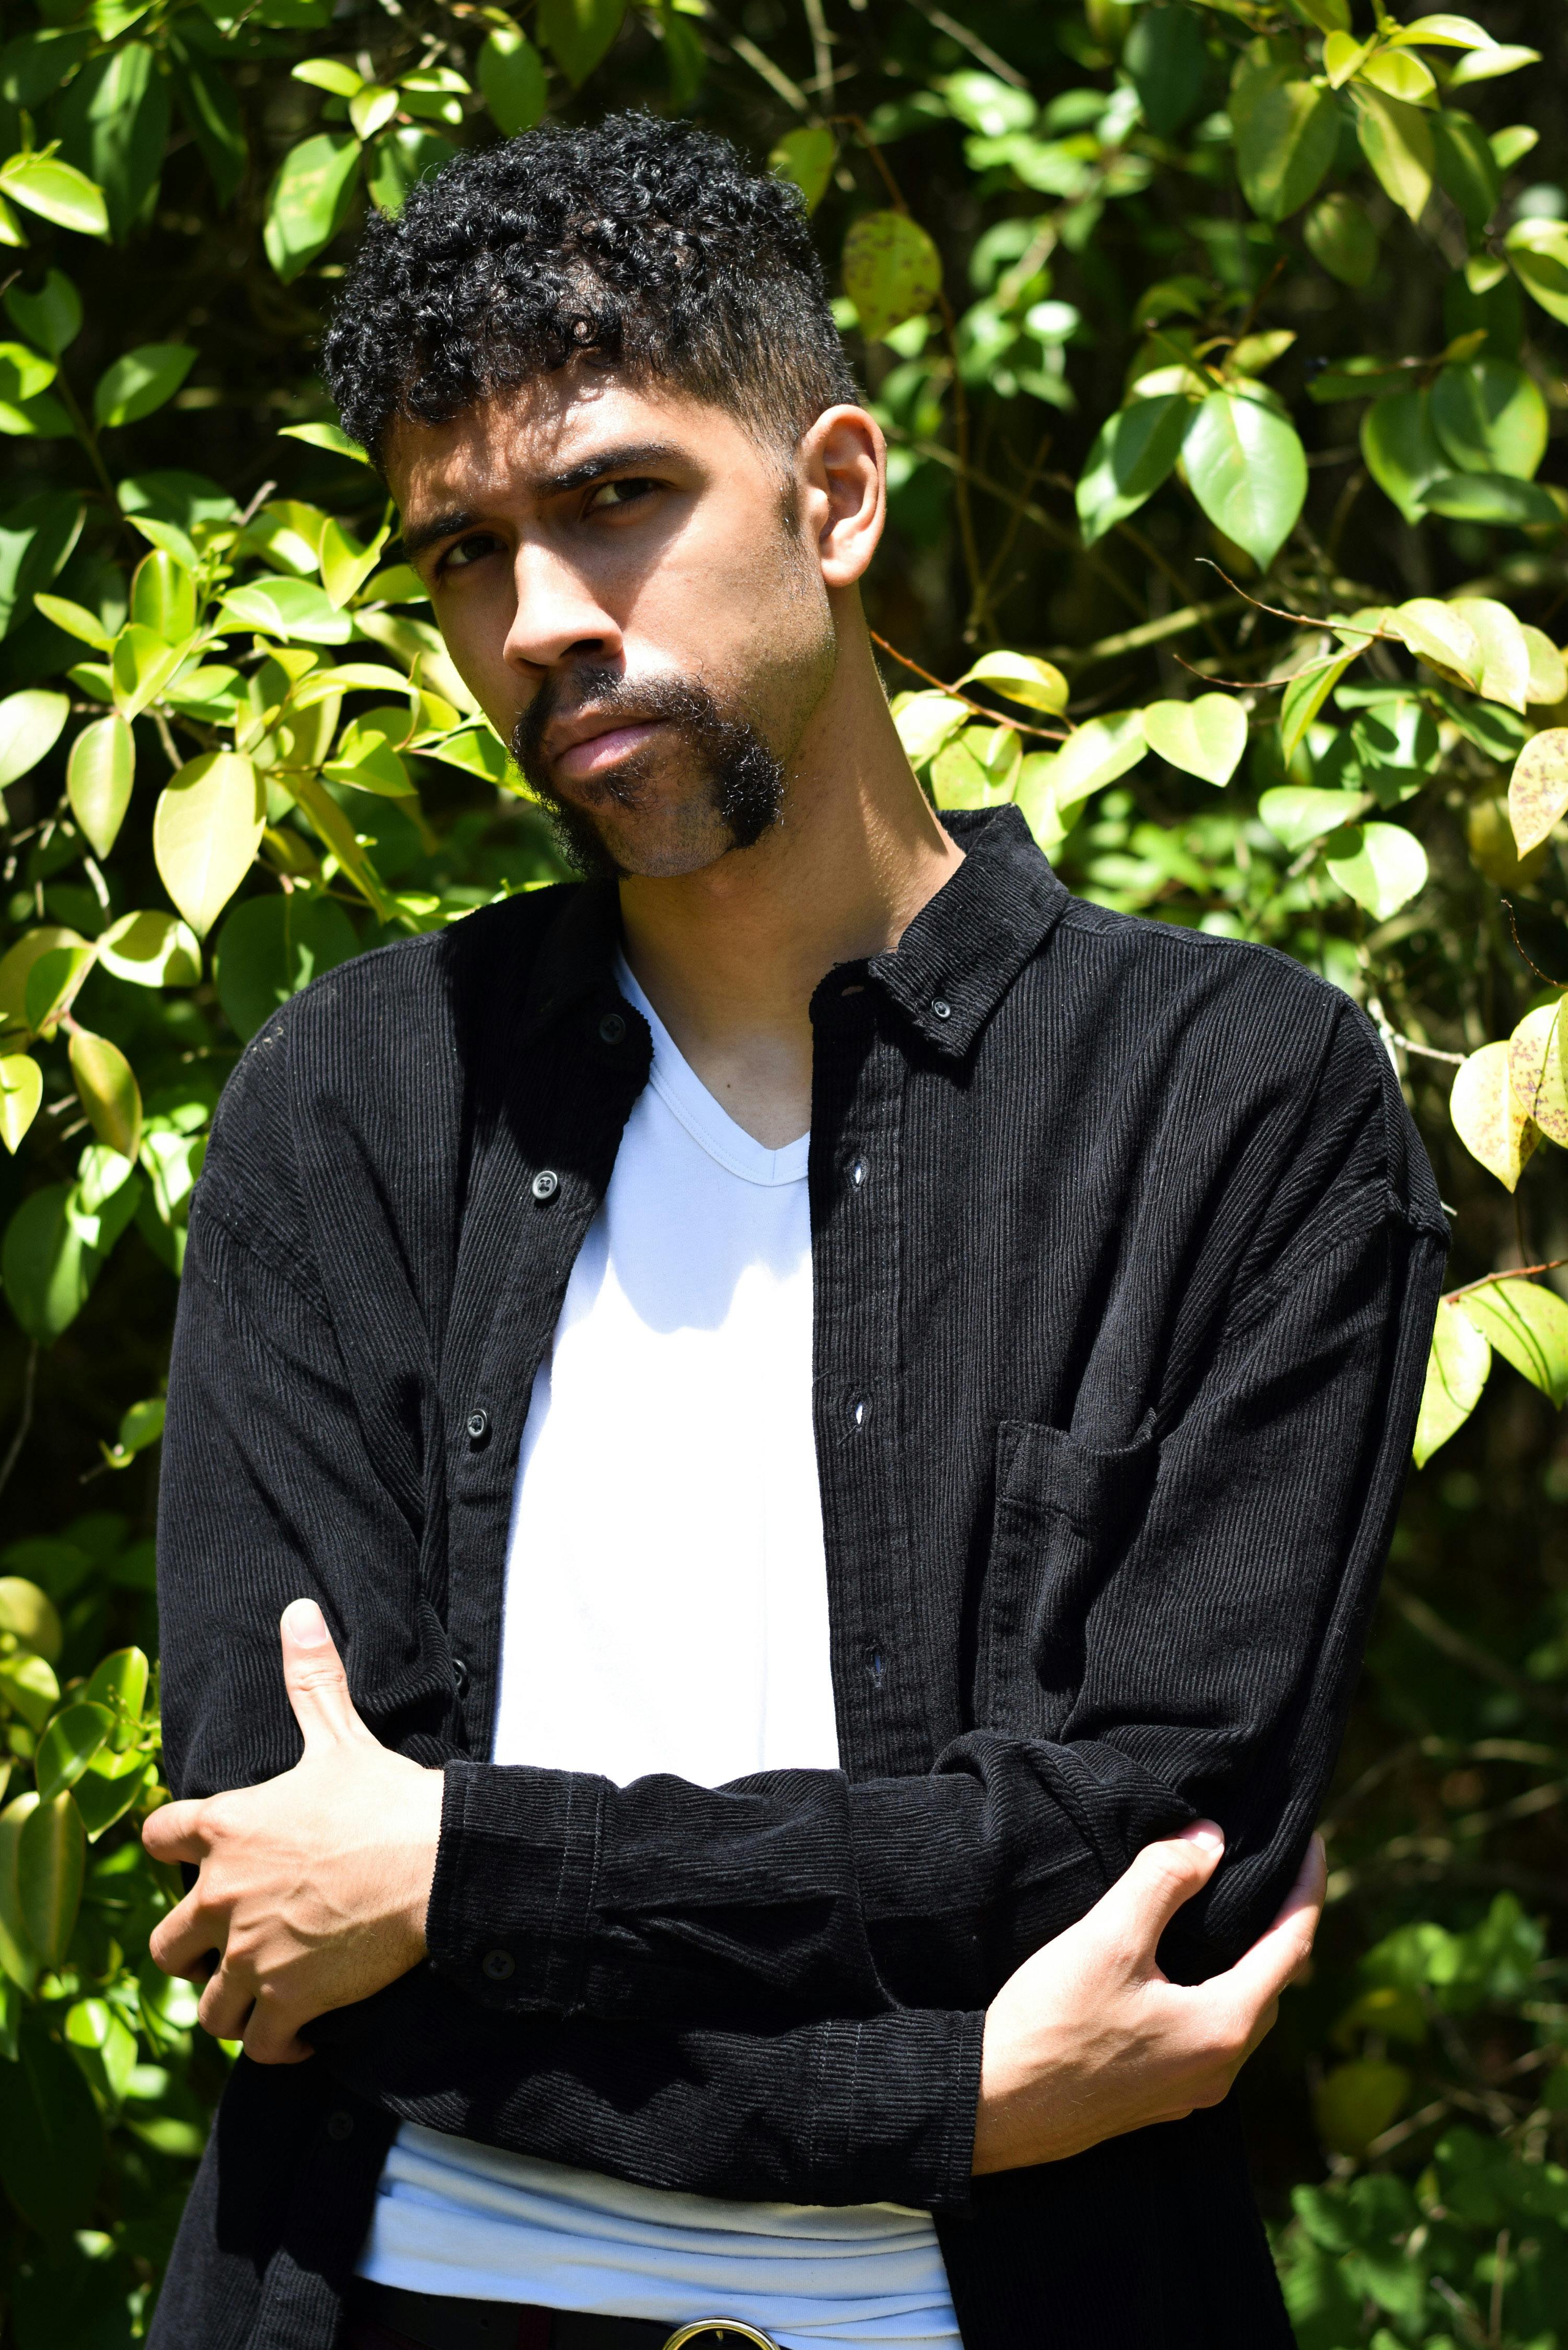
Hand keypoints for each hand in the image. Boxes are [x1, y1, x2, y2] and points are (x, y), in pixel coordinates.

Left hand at [143, 1599, 444, 2065]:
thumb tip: (299, 1611)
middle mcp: (223, 1897)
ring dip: (229, 2005)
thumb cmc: (384, 1798)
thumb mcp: (339, 1735)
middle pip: (166, 1946)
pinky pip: (258, 2045)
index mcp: (228, 1828)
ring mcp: (250, 1956)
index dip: (171, 1847)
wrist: (434, 1864)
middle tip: (227, 1946)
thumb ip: (311, 1678)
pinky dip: (275, 2047)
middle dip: (191, 1950)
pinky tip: (300, 2037)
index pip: (161, 1837)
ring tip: (260, 1997)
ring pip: (207, 2007)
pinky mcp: (285, 2002)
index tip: (190, 1858)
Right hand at [971, 1822, 1325, 2172]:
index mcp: (1223, 2027)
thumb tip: (1210, 1839)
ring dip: (1248, 1963)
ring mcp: (1189, 2091)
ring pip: (1241, 2013)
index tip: (1314, 1842)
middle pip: (1273, 1984)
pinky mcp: (1156, 2099)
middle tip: (1275, 1871)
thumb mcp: (1109, 1938)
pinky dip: (1216, 1992)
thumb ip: (1164, 1879)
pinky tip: (1184, 1972)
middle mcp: (1219, 2068)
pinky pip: (1208, 2036)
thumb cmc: (1052, 2024)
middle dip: (1282, 1926)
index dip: (1308, 1888)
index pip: (1292, 1946)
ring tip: (1235, 1913)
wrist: (994, 2108)